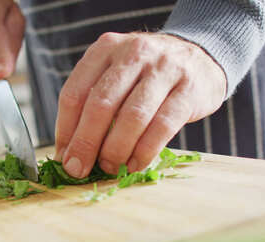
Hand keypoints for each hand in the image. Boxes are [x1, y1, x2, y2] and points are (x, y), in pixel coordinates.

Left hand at [55, 32, 226, 177]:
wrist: (200, 56)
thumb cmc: (146, 75)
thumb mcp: (116, 75)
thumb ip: (92, 104)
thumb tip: (69, 153)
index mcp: (105, 49)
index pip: (74, 93)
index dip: (66, 130)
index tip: (64, 157)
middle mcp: (134, 53)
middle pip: (101, 104)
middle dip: (86, 143)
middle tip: (79, 169)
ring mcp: (164, 69)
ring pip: (132, 117)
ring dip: (116, 150)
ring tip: (110, 168)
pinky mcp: (189, 89)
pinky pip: (163, 126)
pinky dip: (145, 151)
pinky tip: (135, 164)